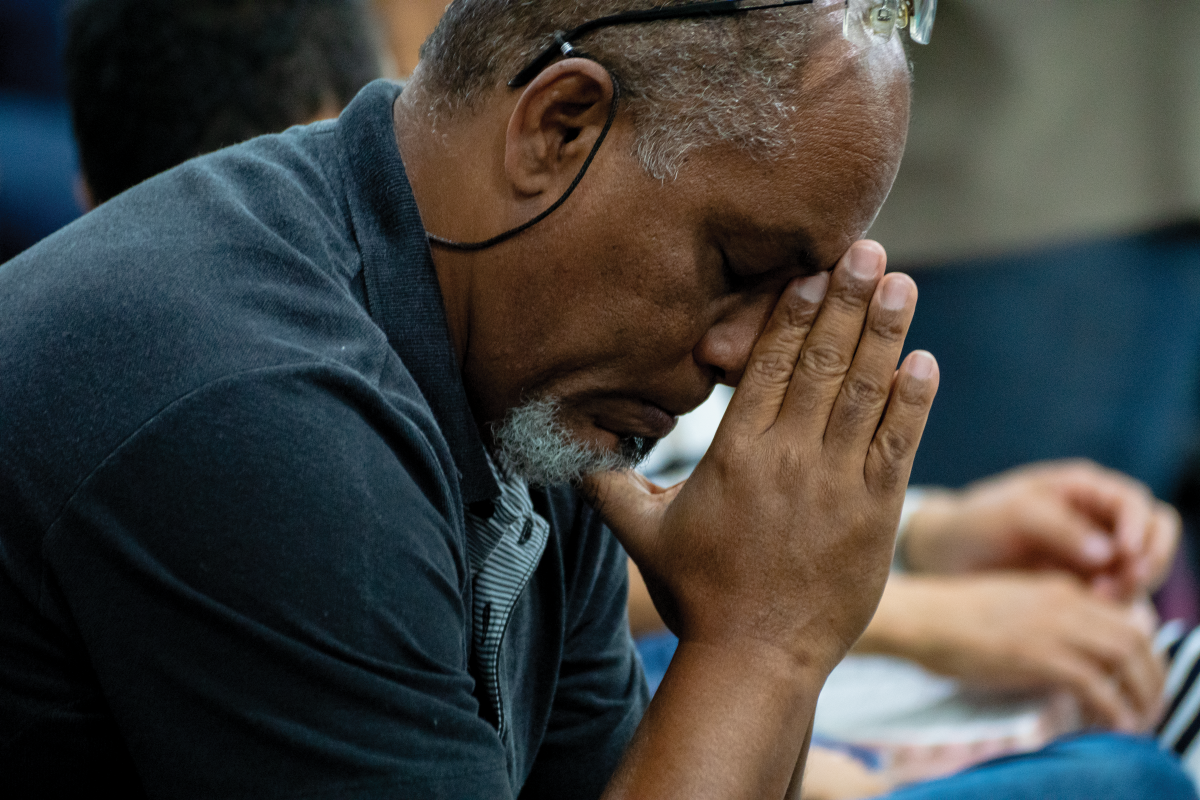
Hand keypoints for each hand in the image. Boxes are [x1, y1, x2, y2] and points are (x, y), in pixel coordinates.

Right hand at [589, 242, 937, 799]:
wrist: (754, 661)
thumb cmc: (696, 596)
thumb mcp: (641, 533)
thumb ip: (609, 483)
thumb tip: (568, 452)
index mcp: (736, 453)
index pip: (768, 366)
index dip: (792, 313)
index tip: (811, 270)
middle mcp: (789, 458)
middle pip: (820, 364)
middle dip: (845, 302)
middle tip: (868, 251)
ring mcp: (837, 484)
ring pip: (864, 394)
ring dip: (885, 334)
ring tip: (901, 285)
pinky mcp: (875, 514)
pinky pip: (898, 445)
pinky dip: (911, 402)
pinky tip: (923, 361)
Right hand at [862, 573, 1164, 731]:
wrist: (919, 615)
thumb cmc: (952, 618)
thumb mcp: (1009, 606)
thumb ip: (1044, 622)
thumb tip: (1069, 661)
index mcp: (1057, 587)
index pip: (1123, 616)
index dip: (1142, 652)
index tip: (1138, 679)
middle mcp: (1064, 601)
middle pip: (1136, 636)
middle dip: (1153, 676)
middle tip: (1148, 705)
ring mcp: (1052, 625)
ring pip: (1126, 656)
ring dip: (1142, 693)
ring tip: (1137, 720)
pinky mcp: (1038, 654)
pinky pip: (1095, 684)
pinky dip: (1113, 708)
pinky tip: (1110, 724)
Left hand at [901, 460, 1179, 599]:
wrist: (946, 556)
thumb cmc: (977, 522)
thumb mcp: (1013, 513)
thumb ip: (1060, 526)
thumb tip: (1108, 552)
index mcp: (1086, 491)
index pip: (1137, 504)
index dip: (1141, 529)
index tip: (1127, 553)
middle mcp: (1099, 522)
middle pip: (1154, 539)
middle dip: (1148, 561)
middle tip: (1122, 584)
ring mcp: (1096, 557)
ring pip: (1142, 573)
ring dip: (1133, 588)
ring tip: (1100, 599)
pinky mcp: (1086, 588)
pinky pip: (1119, 599)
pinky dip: (1114, 608)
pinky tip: (1089, 613)